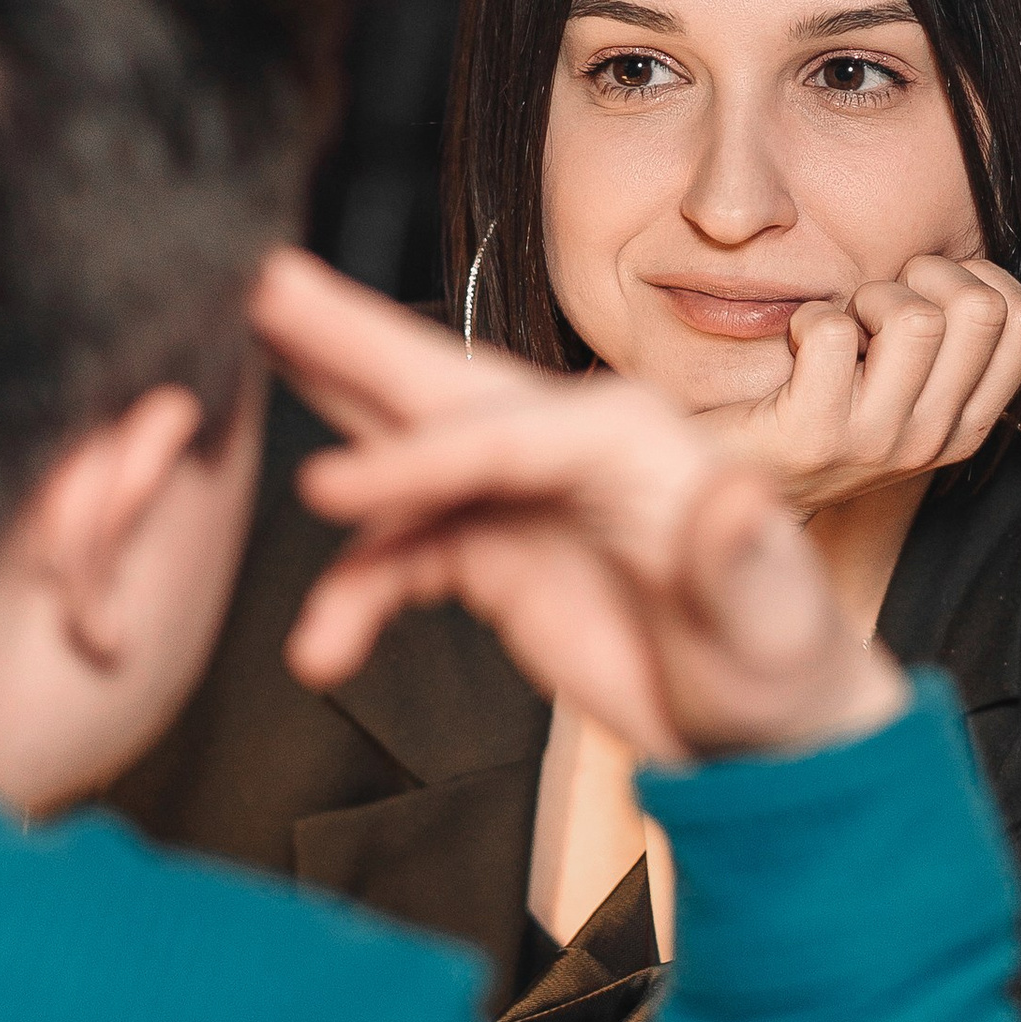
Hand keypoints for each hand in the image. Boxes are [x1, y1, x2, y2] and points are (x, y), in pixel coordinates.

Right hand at [250, 250, 906, 766]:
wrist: (769, 736)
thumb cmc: (781, 670)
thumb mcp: (777, 628)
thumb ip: (747, 564)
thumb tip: (735, 502)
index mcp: (636, 443)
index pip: (508, 438)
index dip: (418, 461)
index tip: (332, 493)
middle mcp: (570, 447)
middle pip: (447, 389)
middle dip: (353, 342)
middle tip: (264, 284)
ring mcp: (523, 497)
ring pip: (406, 449)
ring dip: (327, 425)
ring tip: (239, 371)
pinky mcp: (494, 551)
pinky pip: (400, 558)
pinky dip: (353, 598)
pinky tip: (320, 649)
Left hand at [698, 256, 1020, 516]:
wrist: (731, 484)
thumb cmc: (815, 410)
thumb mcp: (899, 384)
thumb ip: (944, 339)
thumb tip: (965, 262)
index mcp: (965, 423)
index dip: (979, 277)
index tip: (926, 294)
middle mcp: (934, 439)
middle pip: (981, 310)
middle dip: (925, 277)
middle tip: (878, 306)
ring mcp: (877, 443)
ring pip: (916, 319)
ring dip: (869, 297)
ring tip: (840, 328)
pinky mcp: (814, 437)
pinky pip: (833, 332)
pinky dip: (808, 318)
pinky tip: (796, 348)